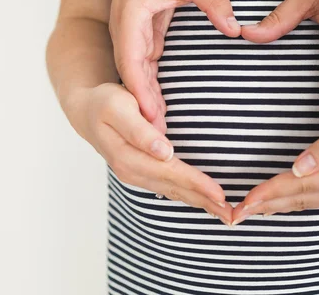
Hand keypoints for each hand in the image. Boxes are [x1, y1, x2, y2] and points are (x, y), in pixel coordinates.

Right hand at [64, 82, 233, 224]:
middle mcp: (133, 171)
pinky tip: (203, 202)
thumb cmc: (106, 103)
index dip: (196, 184)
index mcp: (129, 157)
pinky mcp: (142, 172)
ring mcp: (137, 175)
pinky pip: (169, 188)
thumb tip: (164, 152)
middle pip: (175, 189)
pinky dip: (188, 196)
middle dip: (204, 201)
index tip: (220, 194)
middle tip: (231, 215)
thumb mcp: (119, 108)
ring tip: (224, 214)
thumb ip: (140, 131)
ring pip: (173, 192)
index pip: (171, 173)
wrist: (87, 110)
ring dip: (199, 203)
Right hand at [109, 0, 240, 133]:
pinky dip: (152, 97)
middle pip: (131, 80)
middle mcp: (126, 35)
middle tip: (161, 147)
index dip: (140, 91)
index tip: (150, 118)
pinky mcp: (141, 45)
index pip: (132, 61)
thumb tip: (235, 29)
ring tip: (161, 140)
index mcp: (130, 18)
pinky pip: (145, 76)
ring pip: (137, 82)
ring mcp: (131, 41)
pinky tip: (163, 119)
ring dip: (147, 109)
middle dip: (143, 112)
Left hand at [230, 98, 318, 224]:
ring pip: (304, 202)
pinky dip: (291, 201)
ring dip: (276, 206)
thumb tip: (298, 168)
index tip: (243, 200)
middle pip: (297, 199)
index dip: (268, 192)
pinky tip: (279, 201)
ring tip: (250, 210)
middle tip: (235, 214)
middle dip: (265, 206)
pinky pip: (313, 198)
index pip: (298, 186)